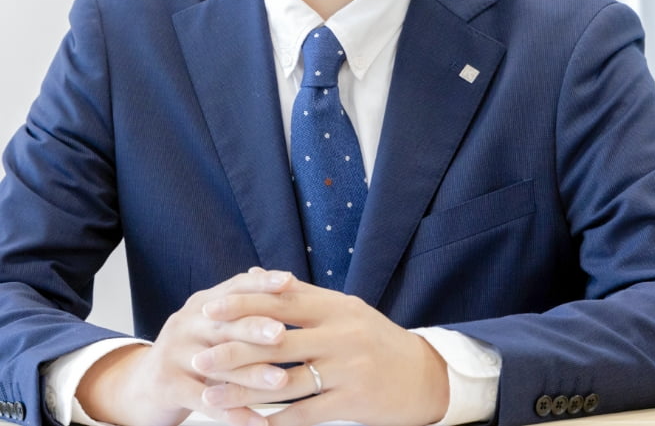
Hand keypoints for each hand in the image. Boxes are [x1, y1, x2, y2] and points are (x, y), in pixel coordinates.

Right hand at [76, 269, 294, 425]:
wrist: (140, 389)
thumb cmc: (190, 355)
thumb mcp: (210, 327)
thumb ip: (240, 309)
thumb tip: (280, 279)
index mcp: (201, 303)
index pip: (233, 287)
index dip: (261, 283)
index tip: (289, 280)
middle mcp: (185, 322)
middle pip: (225, 323)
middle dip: (256, 328)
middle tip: (283, 334)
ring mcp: (173, 353)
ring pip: (218, 364)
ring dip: (251, 374)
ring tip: (281, 382)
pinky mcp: (165, 385)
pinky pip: (204, 400)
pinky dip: (232, 412)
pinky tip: (257, 422)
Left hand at [192, 269, 449, 425]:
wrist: (425, 375)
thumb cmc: (377, 340)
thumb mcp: (344, 310)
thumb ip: (302, 296)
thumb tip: (257, 273)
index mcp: (336, 306)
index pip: (282, 300)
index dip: (244, 304)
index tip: (211, 309)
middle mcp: (340, 333)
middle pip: (276, 339)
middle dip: (233, 348)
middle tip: (198, 355)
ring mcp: (347, 367)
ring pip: (284, 380)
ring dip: (244, 390)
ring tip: (211, 396)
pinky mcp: (352, 401)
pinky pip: (305, 413)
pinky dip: (275, 421)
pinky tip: (250, 425)